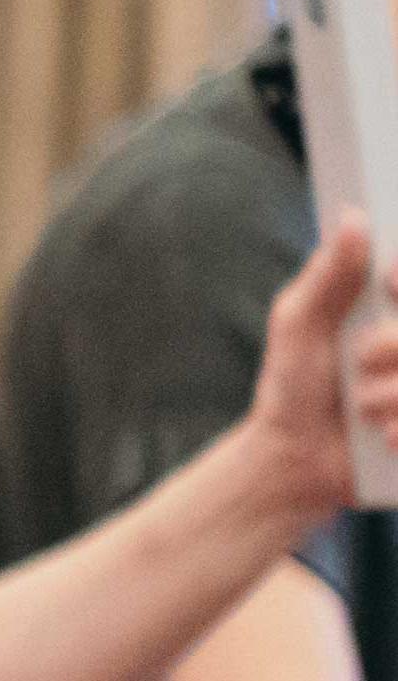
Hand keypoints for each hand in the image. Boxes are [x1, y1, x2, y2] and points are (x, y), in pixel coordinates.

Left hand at [245, 216, 397, 526]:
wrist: (298, 461)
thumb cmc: (293, 387)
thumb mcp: (298, 326)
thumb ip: (328, 276)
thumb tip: (354, 219)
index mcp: (394, 306)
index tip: (389, 283)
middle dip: (395, 342)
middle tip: (360, 360)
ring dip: (396, 390)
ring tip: (362, 407)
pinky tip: (384, 437)